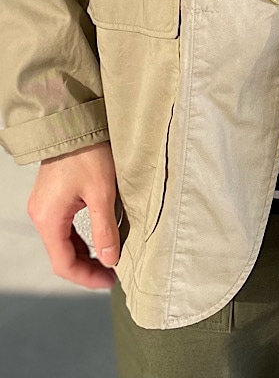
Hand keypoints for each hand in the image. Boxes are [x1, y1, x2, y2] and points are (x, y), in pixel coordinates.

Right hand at [27, 140, 119, 288]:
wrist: (75, 123)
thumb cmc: (88, 154)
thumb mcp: (102, 193)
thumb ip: (104, 230)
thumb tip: (109, 260)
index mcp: (48, 218)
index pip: (64, 264)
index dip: (87, 277)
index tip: (110, 281)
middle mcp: (41, 214)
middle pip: (61, 254)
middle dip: (86, 267)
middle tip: (112, 273)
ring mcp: (45, 205)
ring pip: (62, 241)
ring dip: (83, 252)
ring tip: (109, 258)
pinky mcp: (52, 195)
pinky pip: (64, 226)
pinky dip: (79, 237)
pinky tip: (97, 238)